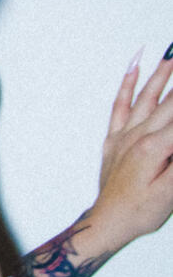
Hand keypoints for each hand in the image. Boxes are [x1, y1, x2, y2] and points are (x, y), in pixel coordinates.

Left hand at [90, 43, 172, 250]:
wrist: (109, 220)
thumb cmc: (142, 211)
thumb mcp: (172, 192)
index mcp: (155, 148)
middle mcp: (138, 135)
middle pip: (167, 103)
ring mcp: (124, 134)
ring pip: (145, 98)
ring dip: (159, 75)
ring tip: (170, 56)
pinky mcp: (114, 137)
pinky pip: (120, 105)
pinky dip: (126, 85)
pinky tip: (133, 69)